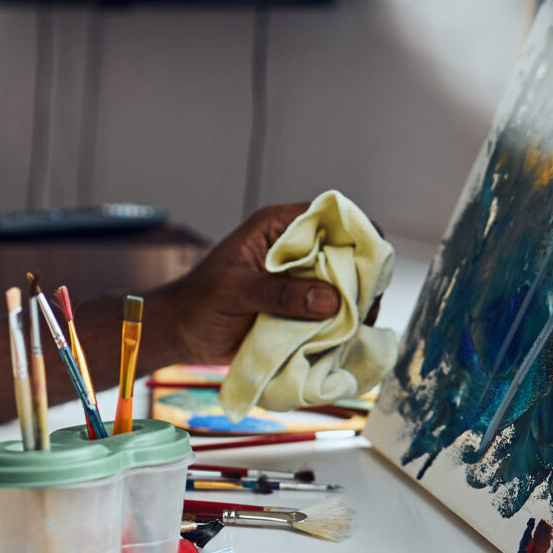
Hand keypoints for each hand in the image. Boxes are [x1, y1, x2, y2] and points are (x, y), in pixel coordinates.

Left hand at [146, 203, 344, 366]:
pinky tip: (347, 337)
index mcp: (279, 227)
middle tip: (363, 305)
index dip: (358, 233)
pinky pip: (335, 311)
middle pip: (349, 250)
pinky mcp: (303, 307)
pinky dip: (344, 323)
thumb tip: (331, 299)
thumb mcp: (235, 292)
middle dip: (362, 275)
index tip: (369, 263)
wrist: (182, 334)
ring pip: (347, 283)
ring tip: (356, 325)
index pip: (333, 215)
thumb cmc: (199, 302)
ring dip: (355, 303)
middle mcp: (296, 249)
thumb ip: (279, 293)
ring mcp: (302, 279)